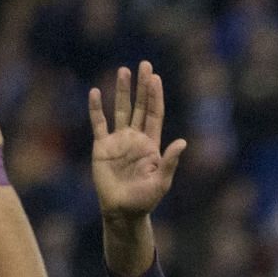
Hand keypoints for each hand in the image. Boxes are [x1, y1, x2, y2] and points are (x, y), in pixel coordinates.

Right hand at [90, 62, 187, 222]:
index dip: (155, 96)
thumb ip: (169, 161)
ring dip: (121, 91)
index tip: (155, 78)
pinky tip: (94, 92)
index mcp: (151, 144)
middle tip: (144, 65)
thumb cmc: (144, 201)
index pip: (154, 114)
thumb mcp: (161, 182)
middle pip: (140, 106)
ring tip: (123, 70)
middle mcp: (135, 138)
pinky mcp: (101, 147)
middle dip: (142, 86)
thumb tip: (182, 142)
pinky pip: (98, 124)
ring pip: (120, 110)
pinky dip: (96, 109)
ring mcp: (118, 141)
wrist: (121, 212)